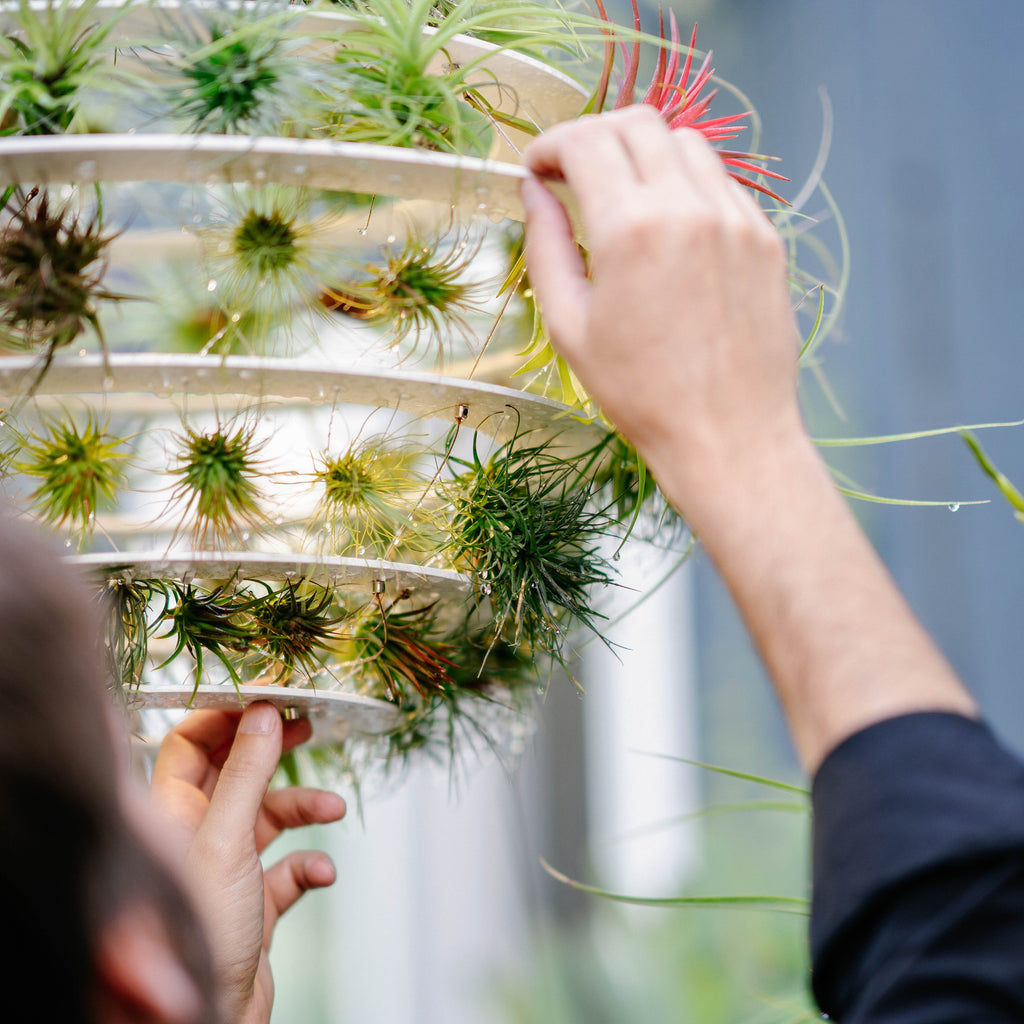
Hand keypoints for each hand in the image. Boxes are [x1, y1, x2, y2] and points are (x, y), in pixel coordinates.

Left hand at [150, 703, 346, 1023]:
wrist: (213, 1021)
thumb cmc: (201, 935)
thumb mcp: (226, 841)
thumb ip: (244, 775)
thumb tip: (263, 715)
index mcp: (173, 815)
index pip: (190, 744)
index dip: (226, 717)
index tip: (267, 698)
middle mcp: (198, 836)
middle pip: (235, 773)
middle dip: (273, 750)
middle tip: (307, 726)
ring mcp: (228, 870)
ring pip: (269, 817)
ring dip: (304, 807)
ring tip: (333, 807)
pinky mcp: (256, 904)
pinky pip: (289, 868)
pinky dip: (310, 864)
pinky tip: (321, 872)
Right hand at [521, 105, 803, 526]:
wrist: (728, 435)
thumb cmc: (641, 395)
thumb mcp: (570, 327)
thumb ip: (546, 247)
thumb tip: (533, 192)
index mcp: (631, 231)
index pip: (586, 140)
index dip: (550, 145)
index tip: (537, 169)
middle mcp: (689, 208)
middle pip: (636, 123)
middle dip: (594, 137)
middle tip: (573, 174)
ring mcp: (735, 218)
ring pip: (684, 142)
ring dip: (643, 154)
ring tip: (623, 200)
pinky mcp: (764, 237)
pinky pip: (720, 181)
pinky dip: (686, 184)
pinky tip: (670, 229)